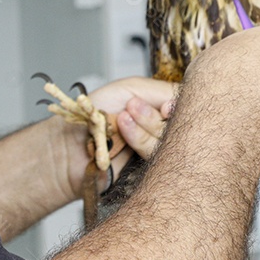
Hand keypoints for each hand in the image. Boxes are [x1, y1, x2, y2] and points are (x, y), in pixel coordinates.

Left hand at [62, 77, 176, 196]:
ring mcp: (158, 151)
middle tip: (133, 107)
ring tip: (123, 117)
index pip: (189, 107)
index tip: (165, 106)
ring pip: (171, 141)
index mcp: (163, 108)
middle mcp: (164, 130)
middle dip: (156, 115)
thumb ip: (164, 91)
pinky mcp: (151, 170)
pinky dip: (140, 139)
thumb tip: (186, 102)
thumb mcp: (132, 89)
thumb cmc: (96, 111)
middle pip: (183, 125)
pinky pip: (159, 157)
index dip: (178, 106)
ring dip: (145, 125)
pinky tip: (123, 130)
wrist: (71, 141)